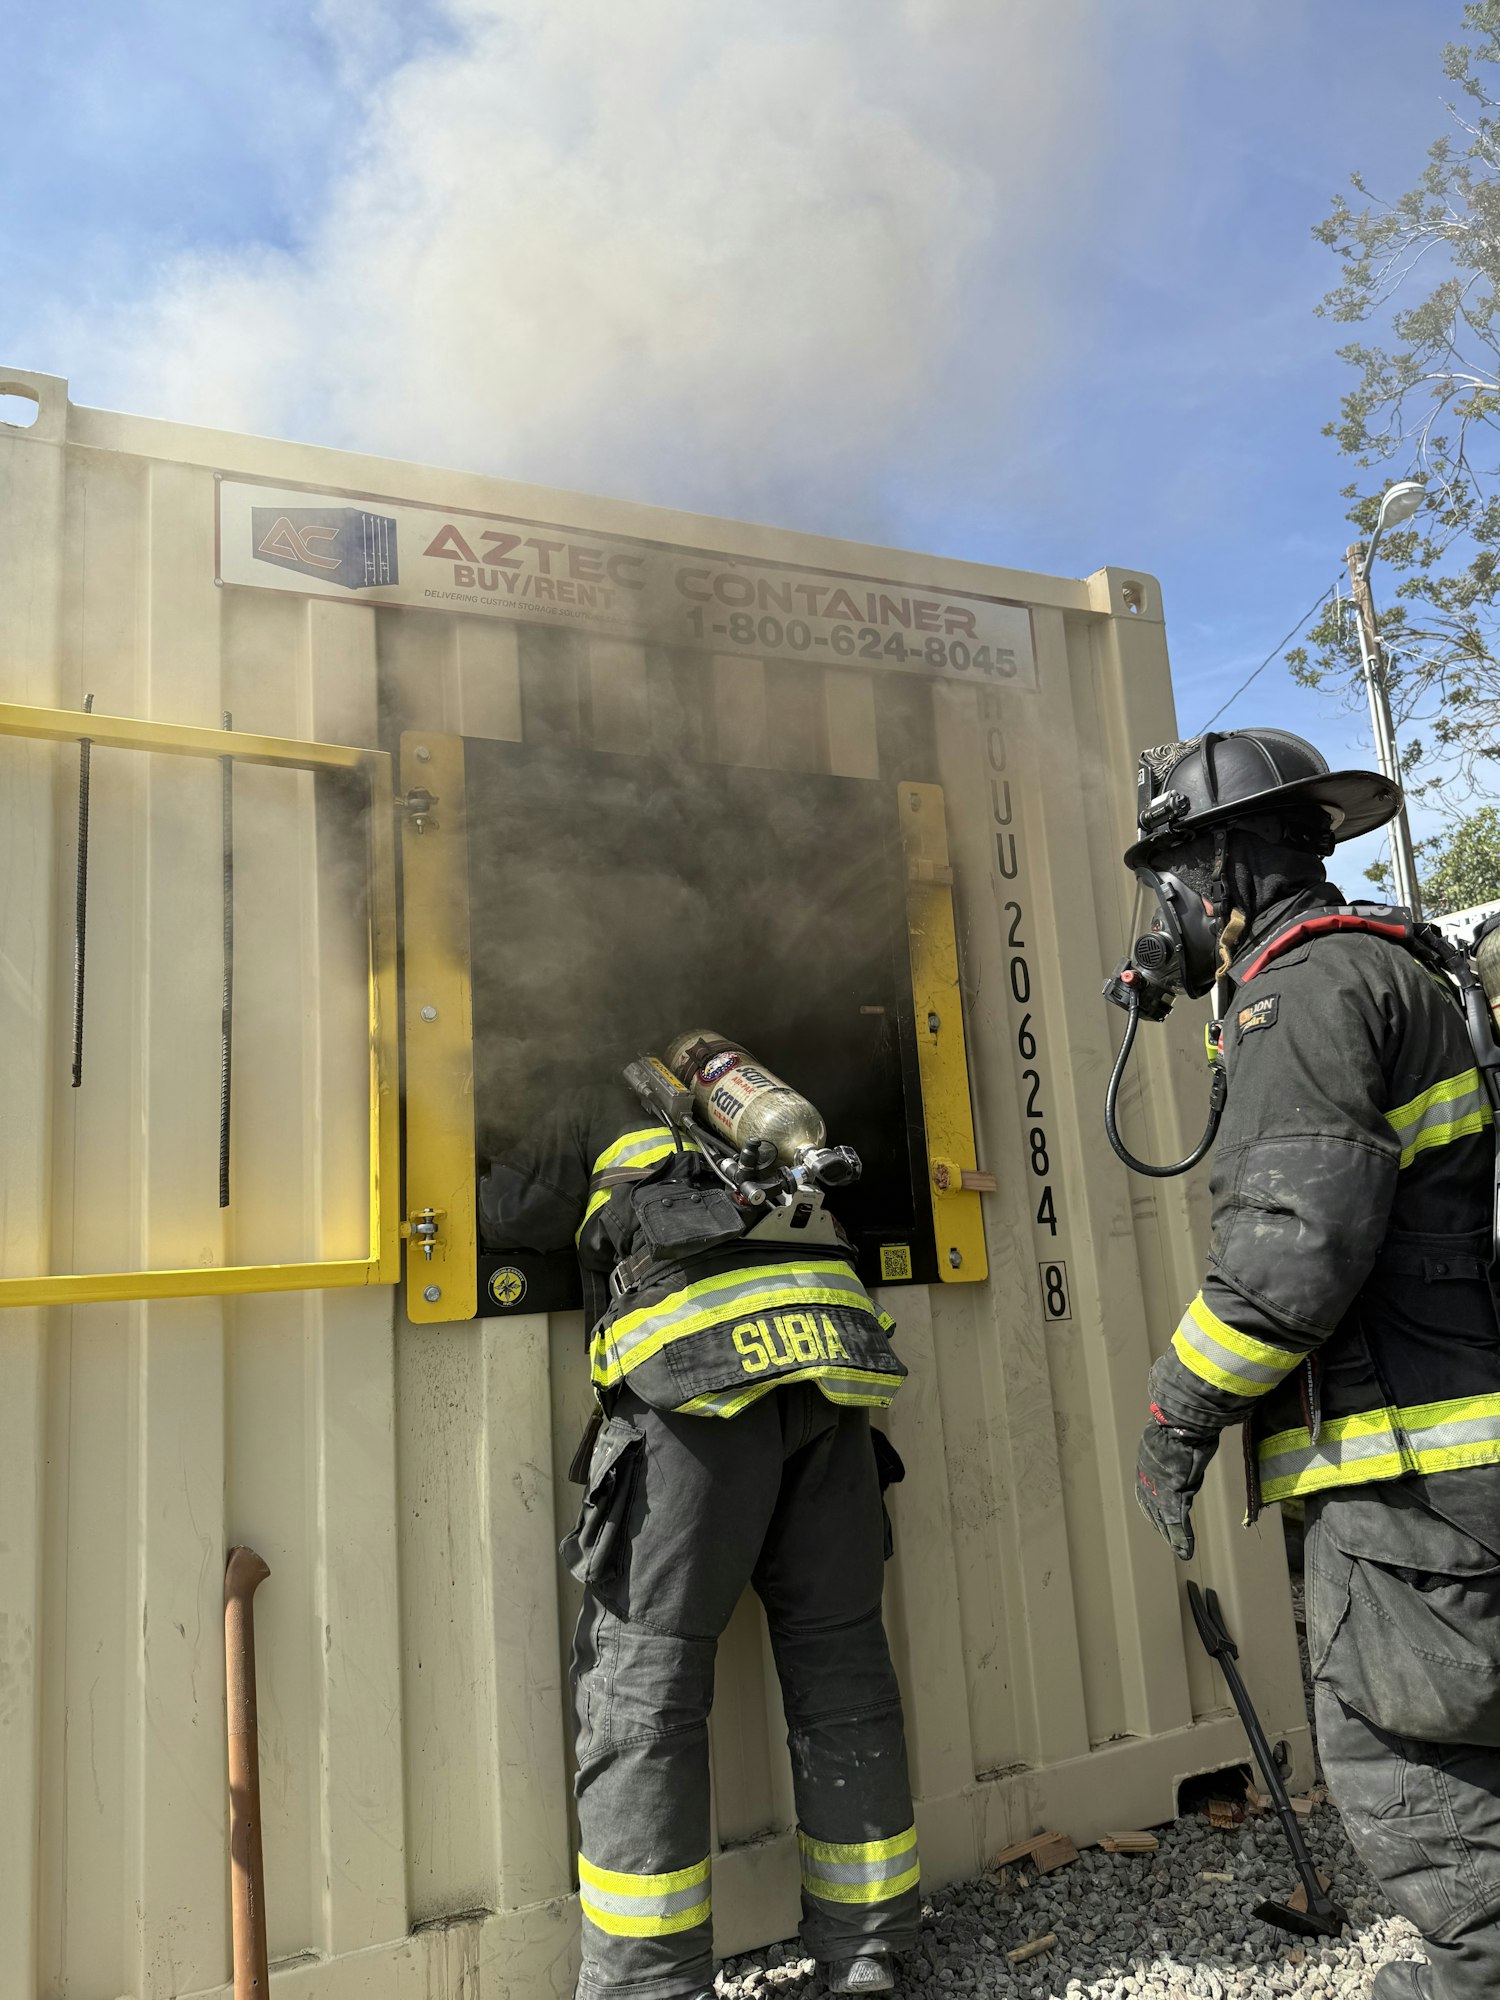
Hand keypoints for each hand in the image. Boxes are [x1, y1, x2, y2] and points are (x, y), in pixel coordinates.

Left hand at [1135, 1408, 1218, 1559]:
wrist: (1177, 1429)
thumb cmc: (1177, 1429)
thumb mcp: (1170, 1442)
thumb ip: (1173, 1453)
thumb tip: (1182, 1447)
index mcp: (1146, 1469)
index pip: (1148, 1494)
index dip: (1153, 1508)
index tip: (1157, 1518)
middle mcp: (1148, 1484)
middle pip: (1155, 1511)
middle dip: (1162, 1526)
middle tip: (1168, 1540)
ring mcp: (1160, 1493)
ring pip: (1165, 1521)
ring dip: (1172, 1537)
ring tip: (1179, 1551)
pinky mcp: (1173, 1500)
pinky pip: (1178, 1524)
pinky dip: (1183, 1539)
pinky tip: (1186, 1551)